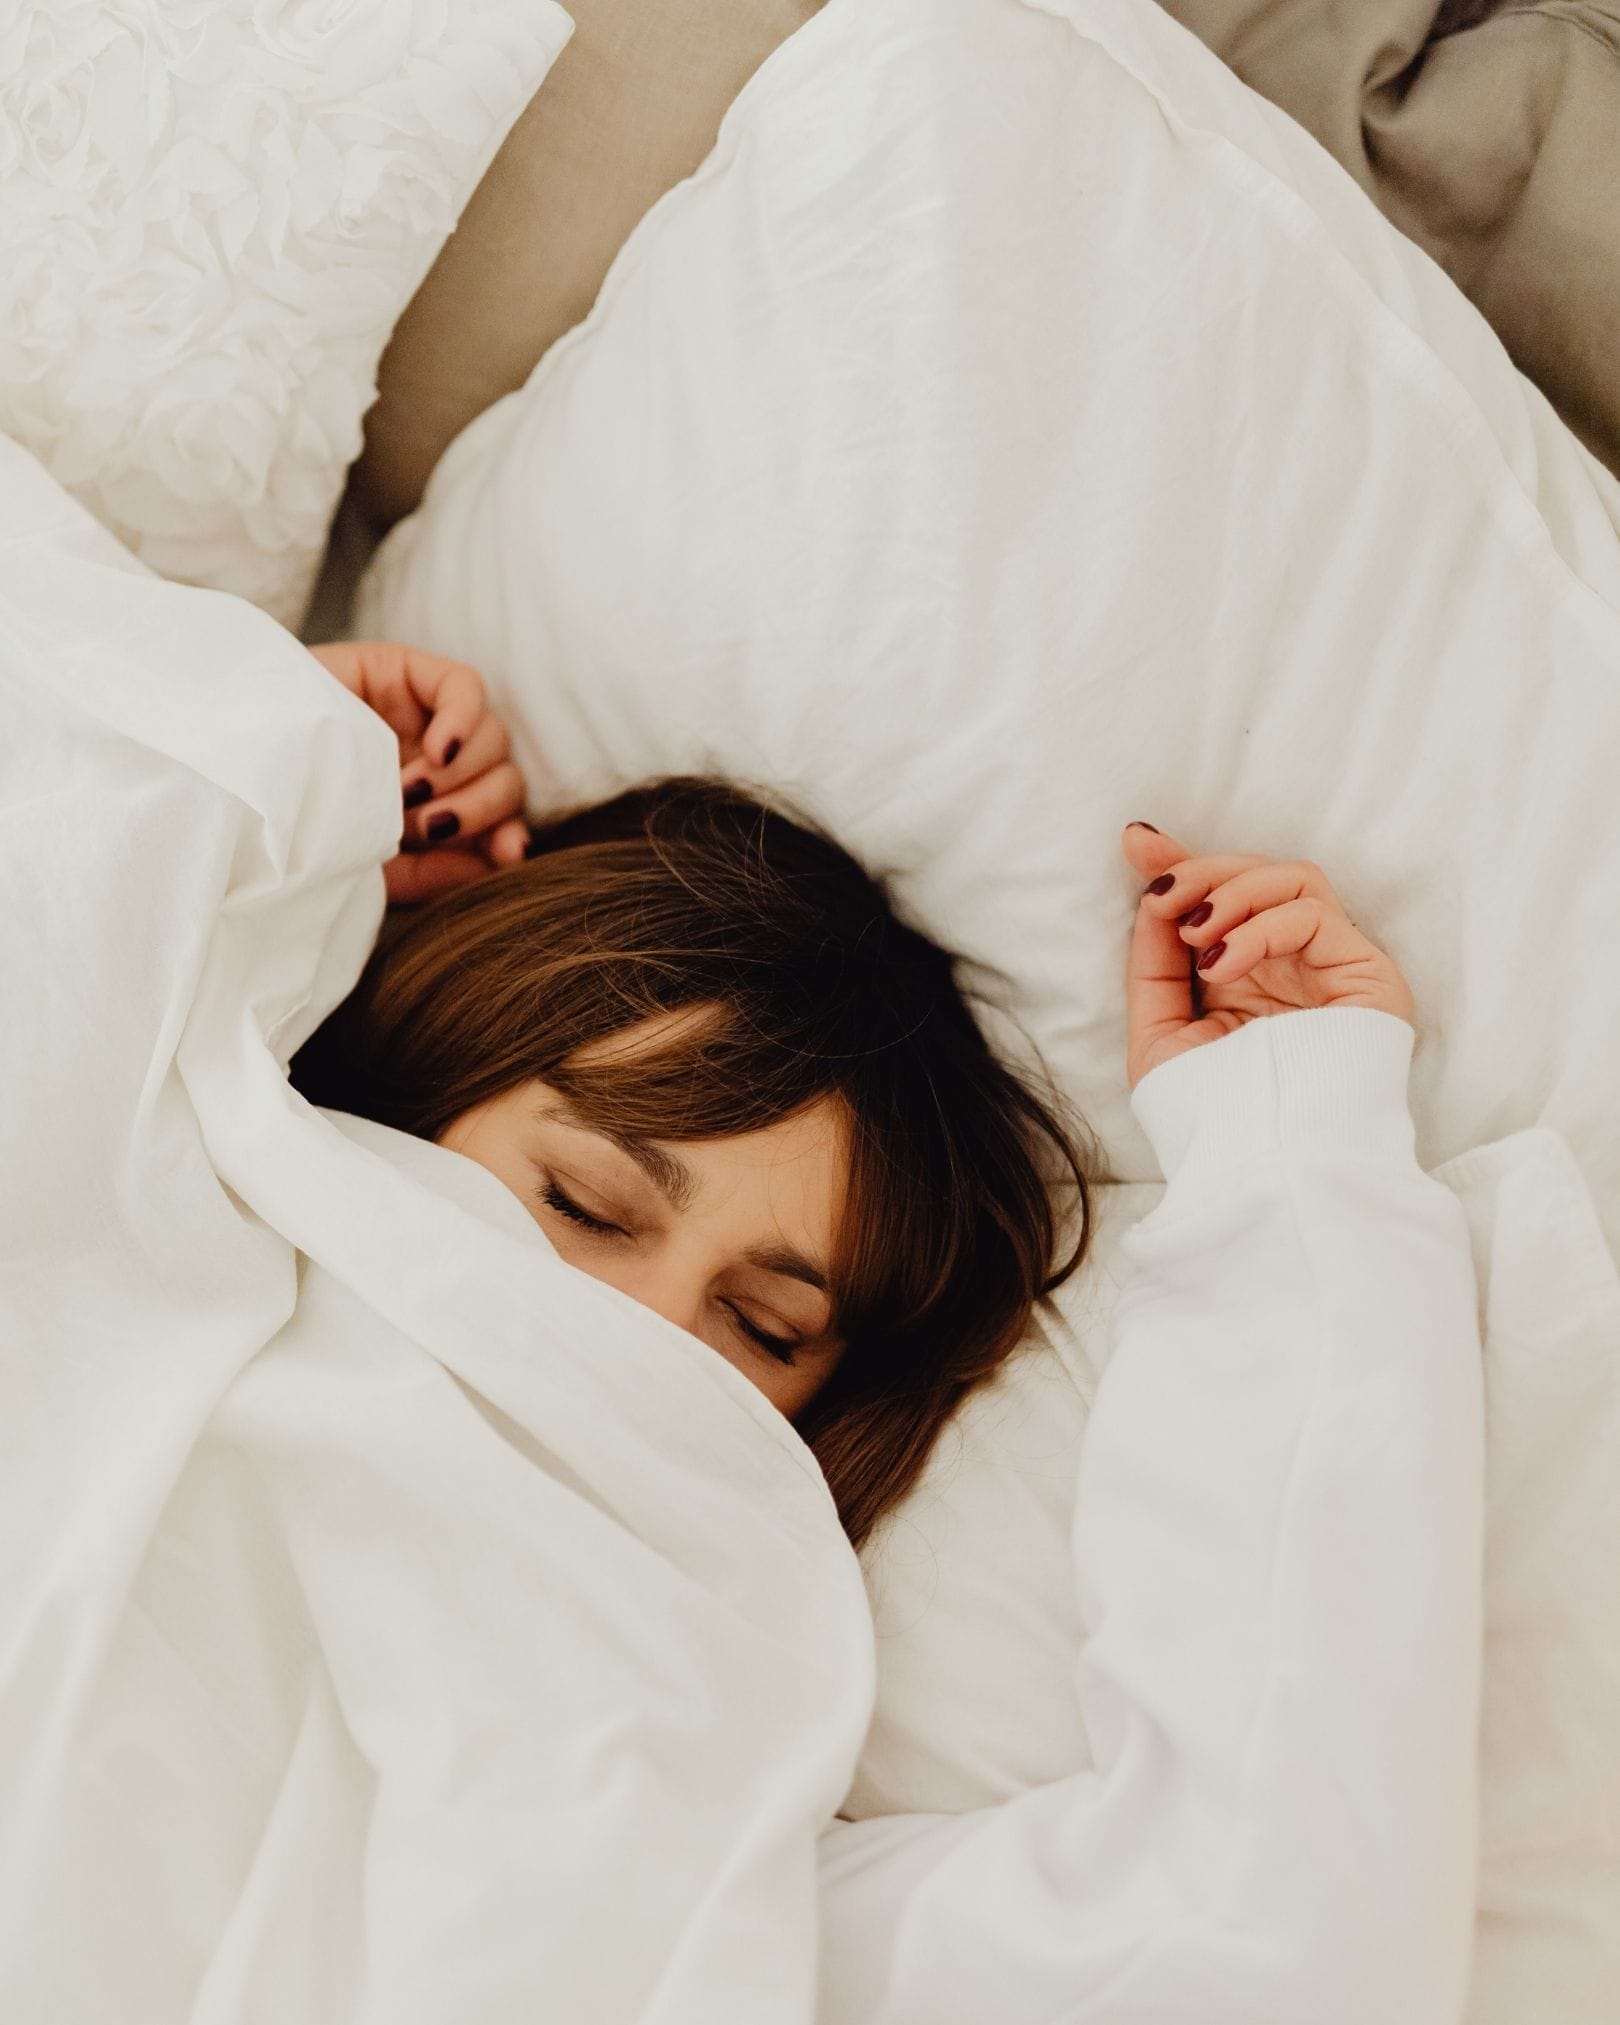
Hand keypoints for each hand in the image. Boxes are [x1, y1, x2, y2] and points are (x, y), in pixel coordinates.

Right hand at [310, 640, 530, 903]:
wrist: (235, 782)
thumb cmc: (297, 828)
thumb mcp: (373, 864)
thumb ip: (439, 870)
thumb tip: (508, 858)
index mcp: (435, 807)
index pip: (500, 817)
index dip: (511, 832)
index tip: (508, 852)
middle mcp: (437, 762)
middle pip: (503, 779)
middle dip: (478, 809)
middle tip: (424, 824)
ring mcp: (423, 716)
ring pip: (493, 739)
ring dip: (461, 775)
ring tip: (405, 791)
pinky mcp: (405, 672)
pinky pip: (465, 687)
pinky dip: (464, 720)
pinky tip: (437, 750)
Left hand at [1121, 823, 1413, 1086]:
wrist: (1265, 1167)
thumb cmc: (1215, 1114)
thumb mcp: (1161, 1032)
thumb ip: (1154, 963)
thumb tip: (1153, 893)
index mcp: (1243, 976)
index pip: (1219, 898)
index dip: (1180, 862)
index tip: (1135, 842)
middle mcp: (1289, 966)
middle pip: (1255, 877)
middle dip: (1201, 870)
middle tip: (1163, 895)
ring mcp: (1330, 966)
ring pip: (1292, 879)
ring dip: (1231, 892)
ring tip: (1196, 936)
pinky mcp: (1367, 974)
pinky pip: (1315, 913)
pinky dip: (1261, 926)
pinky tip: (1224, 964)